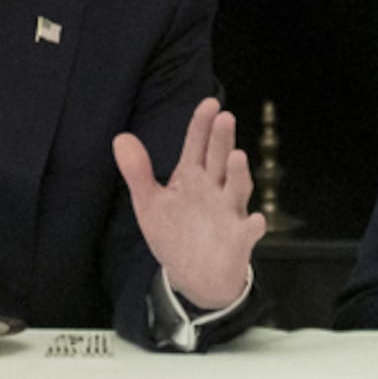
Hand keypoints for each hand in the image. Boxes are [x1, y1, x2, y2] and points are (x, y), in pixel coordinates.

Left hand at [112, 98, 266, 314]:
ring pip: (237, 188)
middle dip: (222, 140)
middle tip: (225, 117)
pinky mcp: (238, 239)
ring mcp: (229, 212)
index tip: (210, 102)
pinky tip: (256, 221)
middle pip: (219, 159)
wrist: (193, 276)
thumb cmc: (174, 233)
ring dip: (239, 174)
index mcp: (191, 177)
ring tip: (237, 157)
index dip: (202, 124)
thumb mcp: (150, 203)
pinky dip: (254, 226)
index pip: (197, 144)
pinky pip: (249, 231)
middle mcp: (214, 189)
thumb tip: (120, 137)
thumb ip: (137, 172)